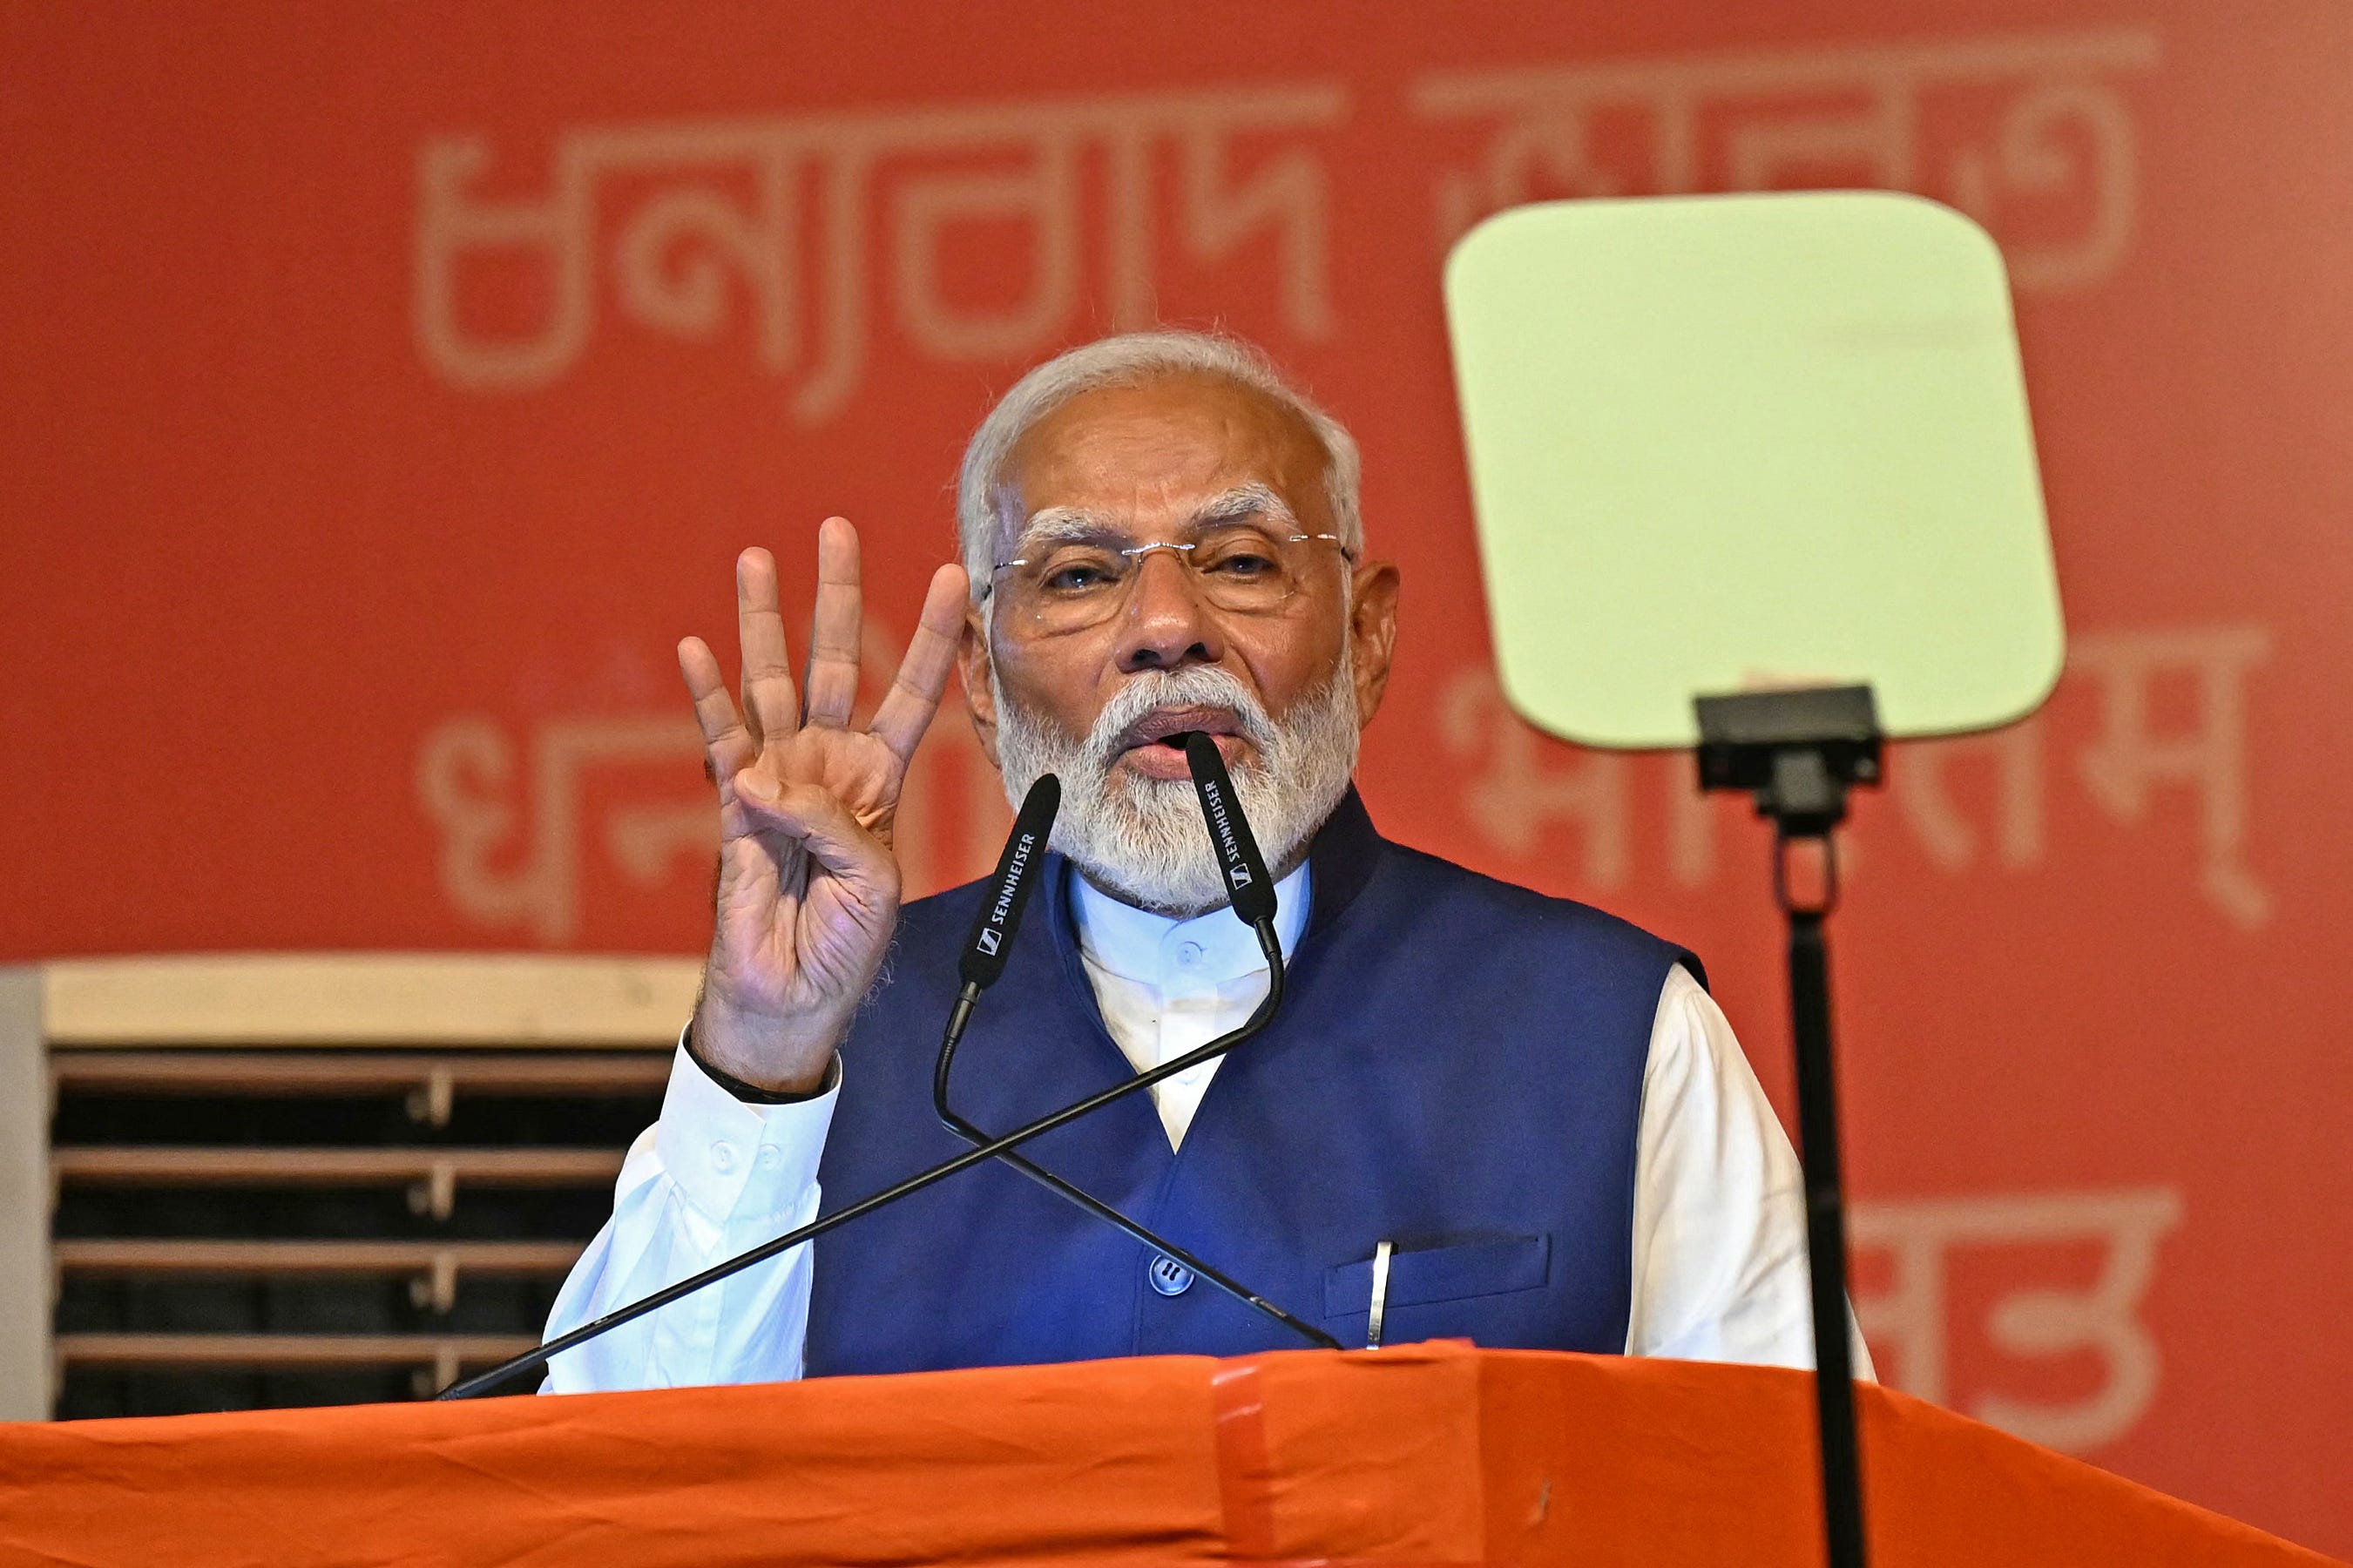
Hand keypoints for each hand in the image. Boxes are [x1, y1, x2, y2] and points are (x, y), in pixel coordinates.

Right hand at [679, 520, 968, 1093]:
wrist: (793, 993)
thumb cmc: (847, 942)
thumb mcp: (874, 880)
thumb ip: (829, 822)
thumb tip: (763, 780)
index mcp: (881, 779)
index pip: (913, 692)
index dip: (931, 638)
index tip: (952, 578)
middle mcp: (830, 764)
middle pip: (837, 661)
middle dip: (839, 595)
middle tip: (838, 529)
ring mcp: (779, 776)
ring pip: (772, 681)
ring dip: (764, 621)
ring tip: (757, 558)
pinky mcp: (732, 803)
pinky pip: (718, 738)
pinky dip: (706, 695)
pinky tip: (697, 647)